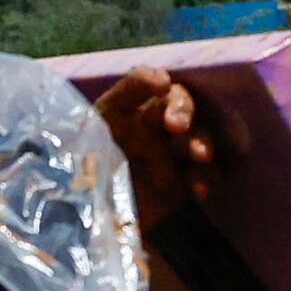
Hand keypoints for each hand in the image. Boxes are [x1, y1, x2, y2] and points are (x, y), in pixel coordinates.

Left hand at [94, 66, 222, 218]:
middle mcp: (160, 128)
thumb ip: (127, 94)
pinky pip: (207, 178)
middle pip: (186, 109)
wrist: (82, 213)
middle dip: (184, 112)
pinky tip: (198, 188)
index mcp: (138, 109)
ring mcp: (174, 156)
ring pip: (202, 140)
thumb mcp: (98, 123)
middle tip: (176, 126)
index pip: (161, 90)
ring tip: (199, 155)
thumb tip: (163, 77)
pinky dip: (208, 180)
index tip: (161, 86)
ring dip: (204, 143)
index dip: (162, 87)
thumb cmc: (84, 161)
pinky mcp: (183, 186)